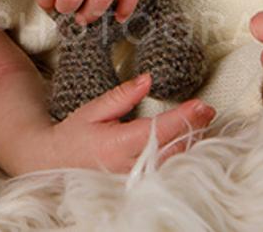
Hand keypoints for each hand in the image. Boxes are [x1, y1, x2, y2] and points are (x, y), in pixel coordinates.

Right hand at [41, 73, 214, 172]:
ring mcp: (135, 178)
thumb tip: (147, 80)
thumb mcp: (94, 109)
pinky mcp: (138, 183)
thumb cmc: (74, 135)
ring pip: (174, 162)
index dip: (183, 117)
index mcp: (117, 144)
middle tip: (208, 110)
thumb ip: (122, 96)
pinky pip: (166, 169)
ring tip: (204, 121)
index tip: (200, 105)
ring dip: (192, 141)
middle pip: (174, 148)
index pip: (159, 130)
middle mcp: (129, 165)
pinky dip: (181, 153)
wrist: (54, 162)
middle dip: (194, 128)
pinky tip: (190, 140)